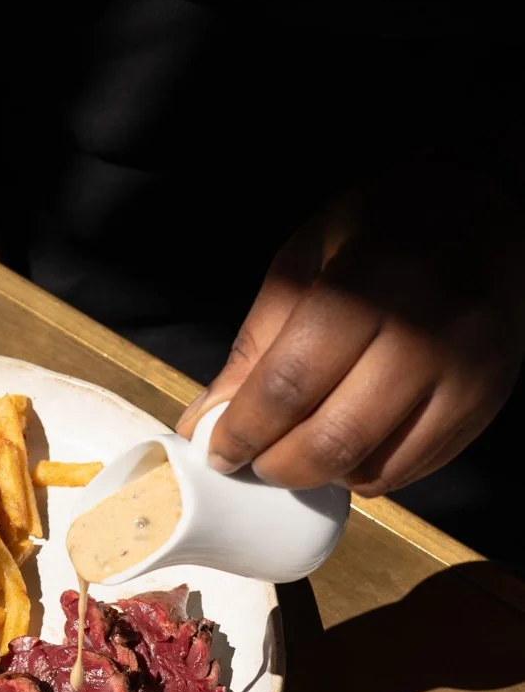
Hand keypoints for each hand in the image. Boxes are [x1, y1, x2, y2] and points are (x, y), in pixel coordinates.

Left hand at [176, 162, 524, 493]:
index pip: (290, 386)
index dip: (243, 431)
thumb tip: (206, 421)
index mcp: (370, 286)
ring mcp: (465, 375)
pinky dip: (364, 472)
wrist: (479, 214)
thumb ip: (257, 343)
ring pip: (372, 466)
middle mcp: (426, 336)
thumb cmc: (381, 229)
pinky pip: (411, 469)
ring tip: (296, 453)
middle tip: (254, 462)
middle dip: (277, 465)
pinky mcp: (485, 403)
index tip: (218, 451)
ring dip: (319, 476)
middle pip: (332, 438)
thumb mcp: (304, 260)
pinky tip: (345, 447)